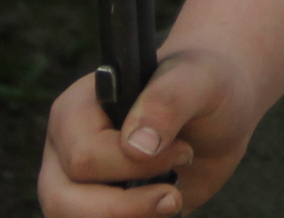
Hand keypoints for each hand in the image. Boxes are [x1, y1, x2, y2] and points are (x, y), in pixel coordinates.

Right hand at [36, 47, 255, 215]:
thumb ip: (166, 101)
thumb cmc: (203, 85)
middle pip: (63, 200)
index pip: (83, 157)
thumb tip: (136, 146)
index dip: (134, 166)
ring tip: (170, 202)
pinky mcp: (96, 208)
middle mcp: (65, 150)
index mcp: (76, 110)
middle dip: (125, 208)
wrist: (220, 115)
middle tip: (174, 196)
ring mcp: (74, 185)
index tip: (182, 152)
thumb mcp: (197, 79)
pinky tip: (161, 213)